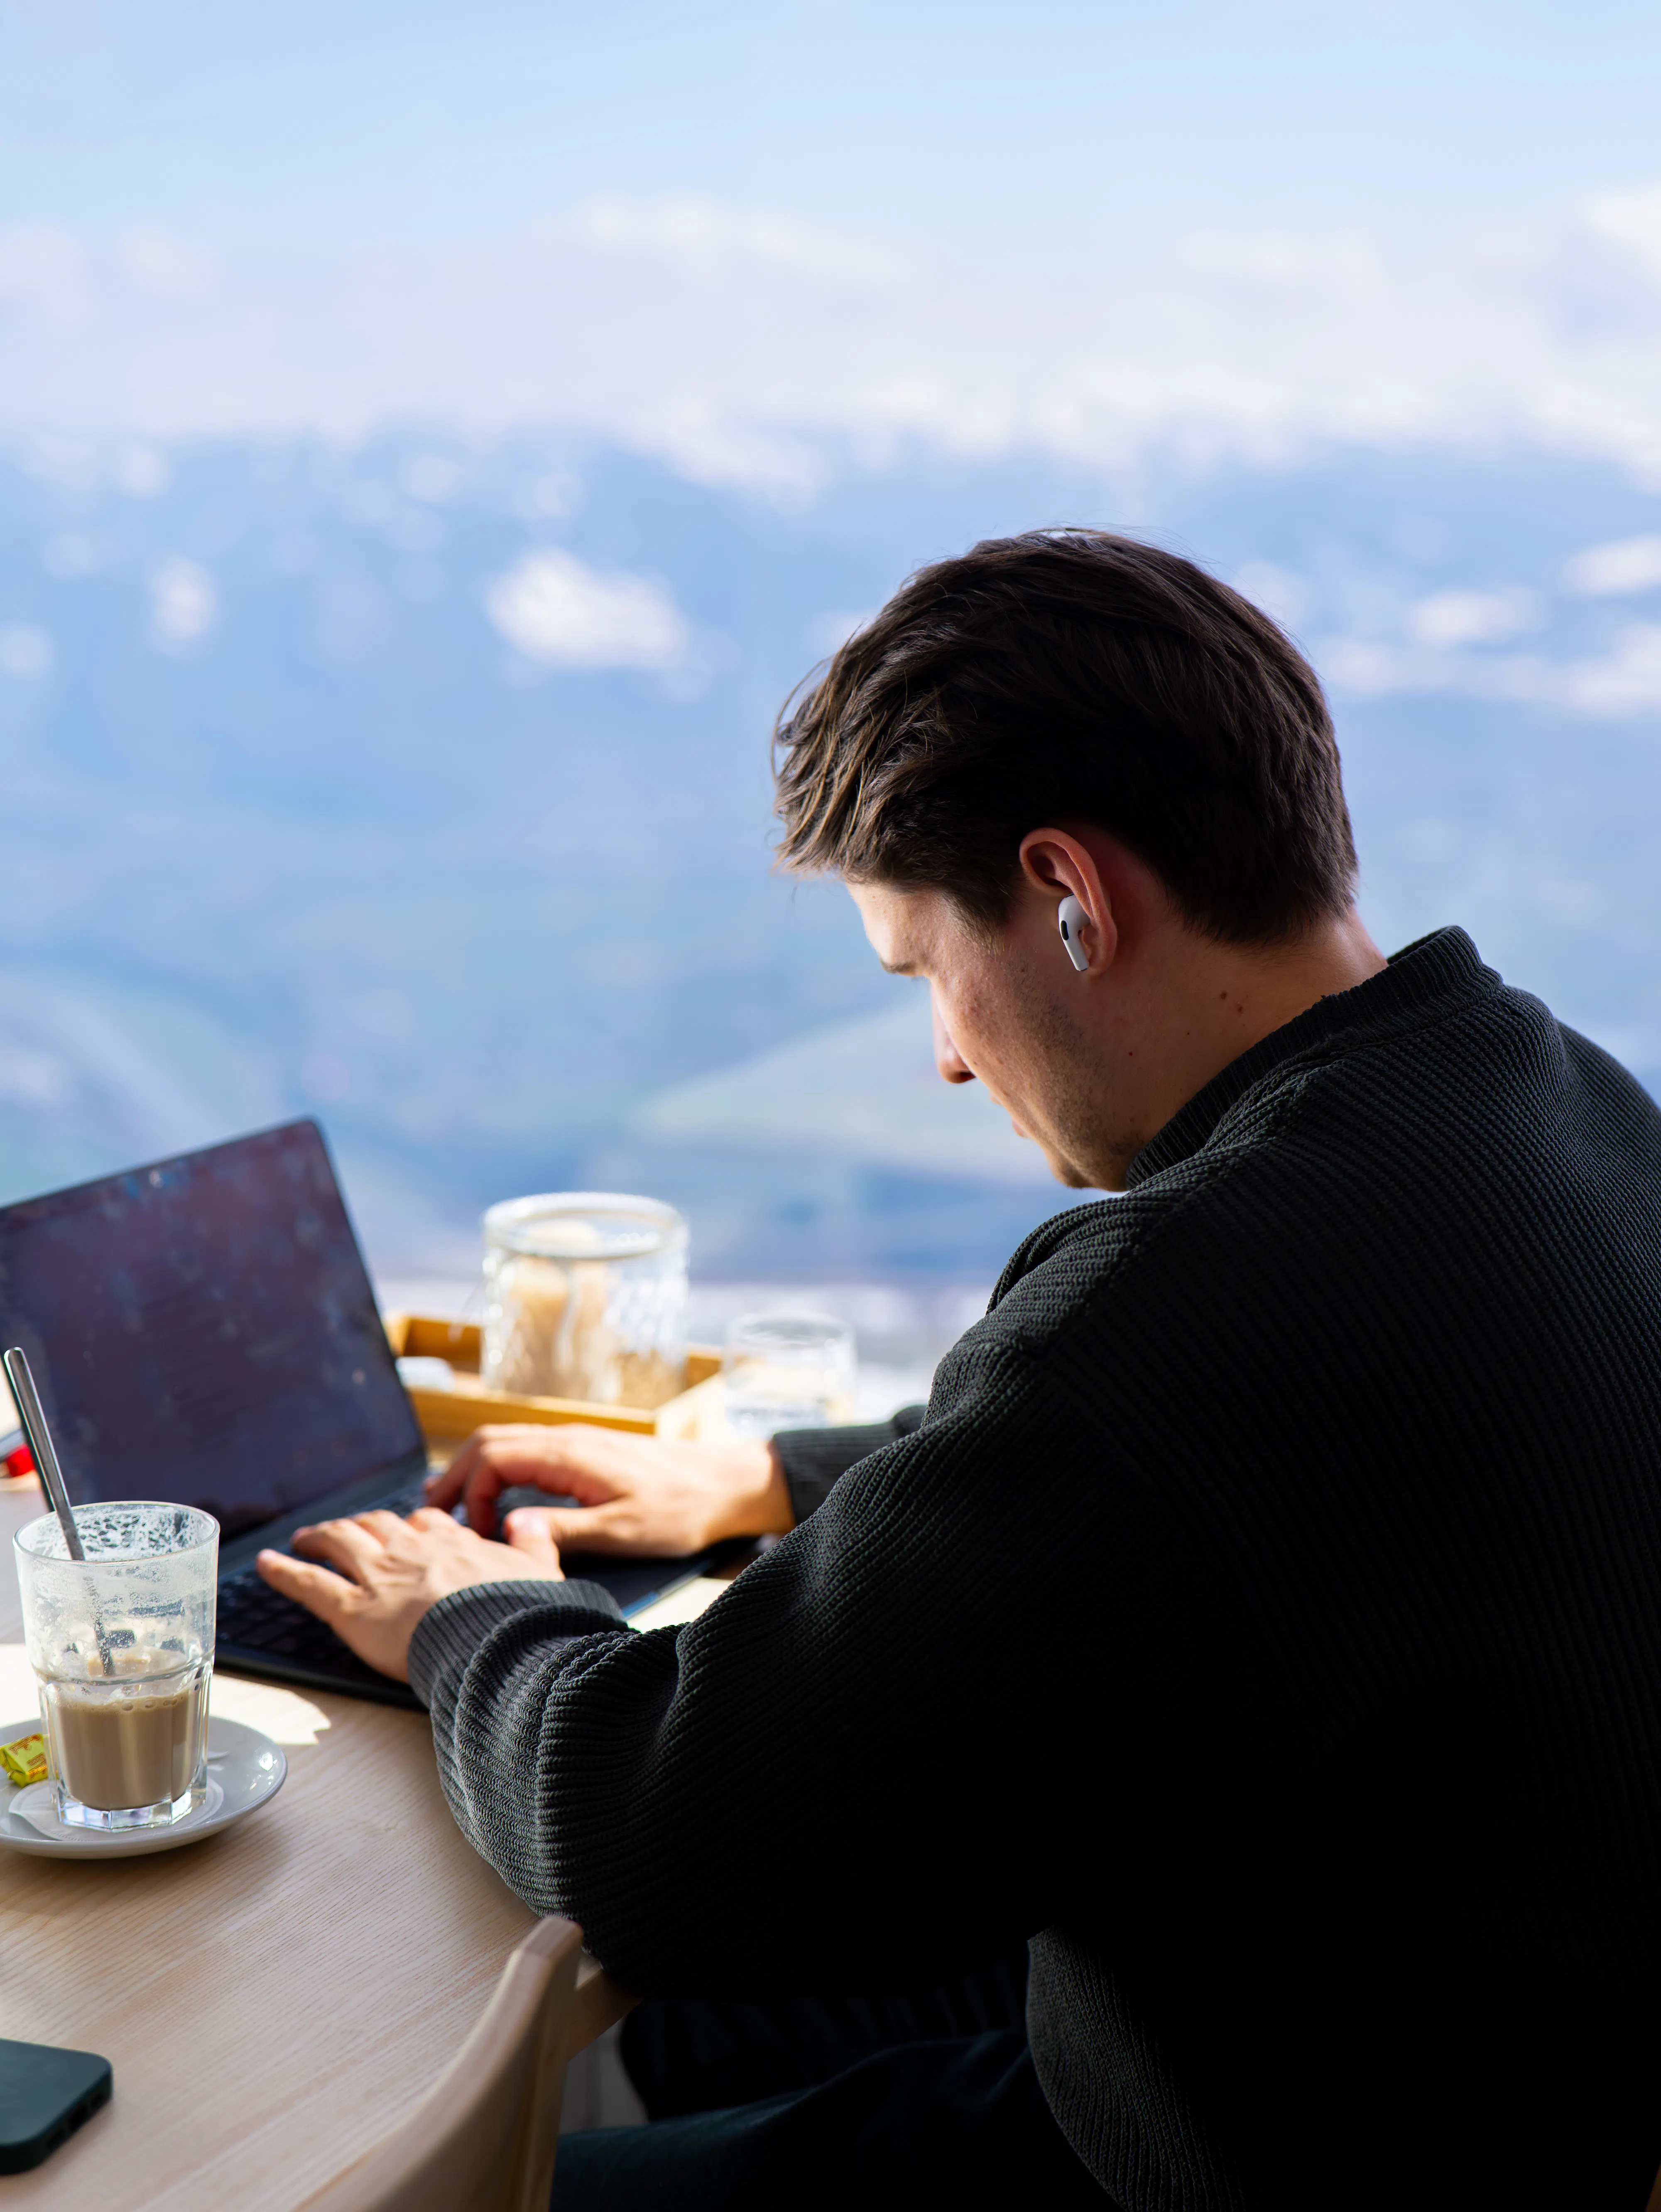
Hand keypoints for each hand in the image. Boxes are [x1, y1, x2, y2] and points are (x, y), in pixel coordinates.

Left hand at [255, 1507, 562, 1682]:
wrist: (495, 1639)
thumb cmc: (522, 1613)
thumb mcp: (544, 1570)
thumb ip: (536, 1543)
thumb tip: (533, 1521)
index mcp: (454, 1543)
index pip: (426, 1523)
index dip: (412, 1526)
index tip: (408, 1529)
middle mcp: (411, 1550)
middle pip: (378, 1525)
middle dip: (360, 1524)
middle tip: (345, 1529)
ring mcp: (379, 1577)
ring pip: (340, 1542)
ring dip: (320, 1536)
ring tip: (304, 1537)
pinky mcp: (353, 1610)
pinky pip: (309, 1584)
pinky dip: (283, 1571)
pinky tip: (264, 1562)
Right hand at [423, 1423, 793, 1555]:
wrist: (724, 1485)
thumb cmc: (679, 1511)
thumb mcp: (622, 1531)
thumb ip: (564, 1529)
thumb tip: (511, 1530)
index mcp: (570, 1453)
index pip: (493, 1457)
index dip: (472, 1493)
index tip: (476, 1534)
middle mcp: (567, 1438)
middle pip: (489, 1442)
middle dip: (456, 1477)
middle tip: (433, 1518)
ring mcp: (576, 1442)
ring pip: (507, 1442)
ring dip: (476, 1472)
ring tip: (453, 1509)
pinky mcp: (586, 1452)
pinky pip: (528, 1451)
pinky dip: (500, 1470)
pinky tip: (497, 1497)